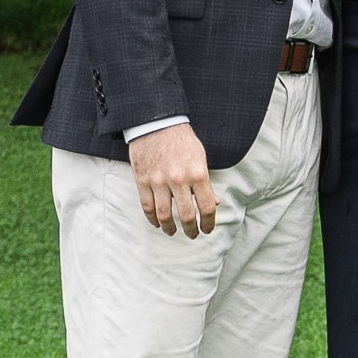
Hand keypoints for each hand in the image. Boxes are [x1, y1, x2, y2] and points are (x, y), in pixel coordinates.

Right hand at [131, 121, 217, 235]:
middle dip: (191, 230)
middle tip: (193, 235)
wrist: (156, 123)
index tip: (207, 229)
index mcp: (197, 173)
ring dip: (170, 228)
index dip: (209, 223)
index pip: (206, 207)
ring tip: (173, 231)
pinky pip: (148, 207)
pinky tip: (157, 223)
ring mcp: (159, 181)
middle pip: (186, 216)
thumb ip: (206, 182)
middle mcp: (179, 180)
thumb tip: (214, 202)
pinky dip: (153, 219)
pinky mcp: (143, 181)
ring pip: (164, 216)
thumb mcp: (200, 157)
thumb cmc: (181, 140)